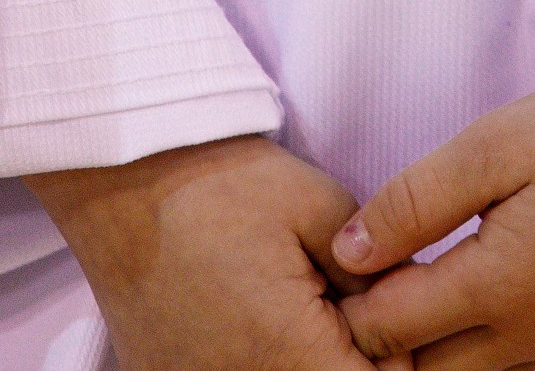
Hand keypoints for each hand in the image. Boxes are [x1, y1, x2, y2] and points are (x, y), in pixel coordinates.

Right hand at [32, 135, 394, 369]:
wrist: (122, 181)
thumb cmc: (220, 185)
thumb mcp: (319, 206)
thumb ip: (376, 271)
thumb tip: (413, 307)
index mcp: (287, 354)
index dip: (395, 358)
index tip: (386, 315)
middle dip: (352, 359)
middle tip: (341, 305)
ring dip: (306, 359)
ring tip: (296, 308)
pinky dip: (260, 359)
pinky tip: (253, 319)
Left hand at [329, 76, 534, 367]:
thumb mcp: (497, 142)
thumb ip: (417, 200)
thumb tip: (350, 252)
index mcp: (502, 288)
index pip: (389, 329)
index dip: (350, 300)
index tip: (337, 258)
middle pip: (428, 369)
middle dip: (388, 335)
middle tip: (373, 272)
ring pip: (477, 370)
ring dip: (439, 338)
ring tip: (423, 272)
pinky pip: (524, 358)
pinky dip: (488, 334)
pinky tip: (483, 278)